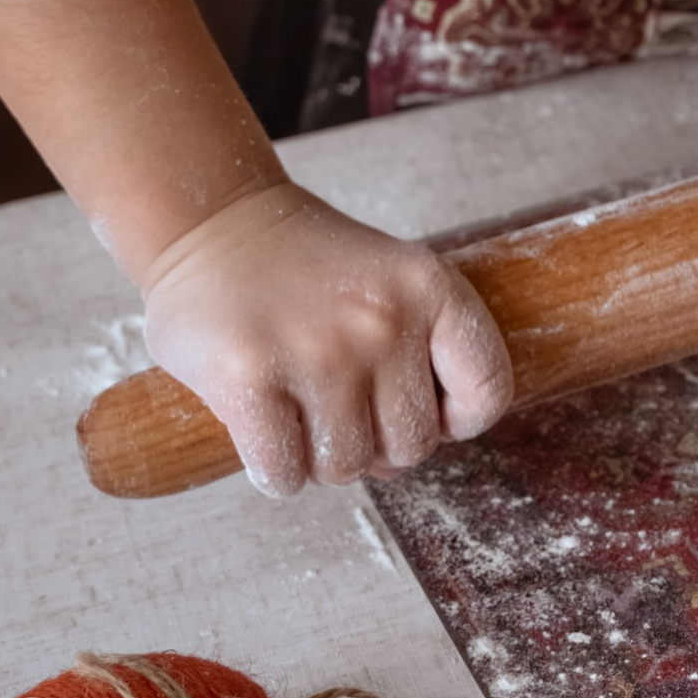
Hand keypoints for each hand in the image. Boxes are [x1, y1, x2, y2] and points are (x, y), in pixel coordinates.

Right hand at [139, 183, 513, 496]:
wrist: (210, 223)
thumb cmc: (301, 266)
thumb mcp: (388, 281)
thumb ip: (416, 357)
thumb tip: (401, 460)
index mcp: (428, 287)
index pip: (488, 389)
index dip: (458, 420)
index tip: (423, 410)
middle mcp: (381, 320)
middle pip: (411, 445)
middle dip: (374, 443)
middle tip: (336, 405)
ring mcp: (317, 352)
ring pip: (345, 467)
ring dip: (318, 457)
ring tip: (296, 408)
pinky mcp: (249, 380)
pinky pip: (284, 474)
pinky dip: (273, 469)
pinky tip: (261, 424)